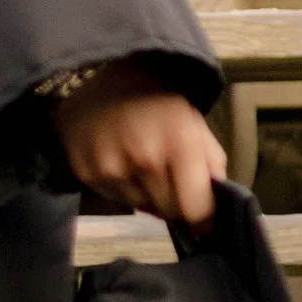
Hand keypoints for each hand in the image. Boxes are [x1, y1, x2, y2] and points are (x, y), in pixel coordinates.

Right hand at [51, 59, 229, 227]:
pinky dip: (125, 190)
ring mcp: (112, 167)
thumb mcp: (196, 125)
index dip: (204, 218)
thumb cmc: (158, 106)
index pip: (196, 207)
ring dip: (149, 196)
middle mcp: (145, 157)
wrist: (103, 81)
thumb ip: (212, 165)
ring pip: (143, 208)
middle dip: (177, 203)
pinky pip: (117, 200)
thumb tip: (214, 208)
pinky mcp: (87, 173)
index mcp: (180, 142)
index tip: (204, 220)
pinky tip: (123, 164)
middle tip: (171, 180)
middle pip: (170, 211)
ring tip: (143, 167)